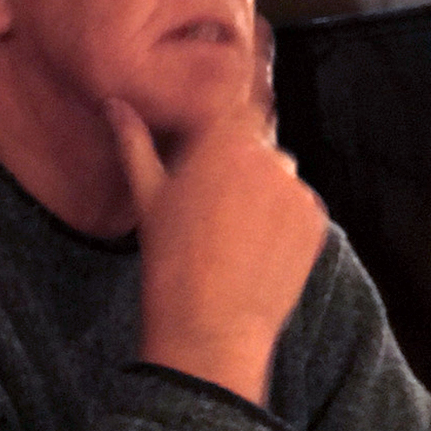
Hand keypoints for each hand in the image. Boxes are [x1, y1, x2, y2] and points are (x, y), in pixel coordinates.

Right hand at [107, 17, 326, 405]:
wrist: (211, 326)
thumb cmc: (170, 258)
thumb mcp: (148, 195)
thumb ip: (134, 141)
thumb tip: (113, 104)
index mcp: (223, 138)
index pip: (236, 104)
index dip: (225, 120)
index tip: (216, 138)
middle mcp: (267, 153)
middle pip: (258, 142)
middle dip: (241, 161)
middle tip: (217, 201)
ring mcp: (296, 187)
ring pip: (280, 174)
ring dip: (265, 189)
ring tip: (238, 230)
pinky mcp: (317, 219)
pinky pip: (301, 205)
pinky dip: (286, 218)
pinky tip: (259, 245)